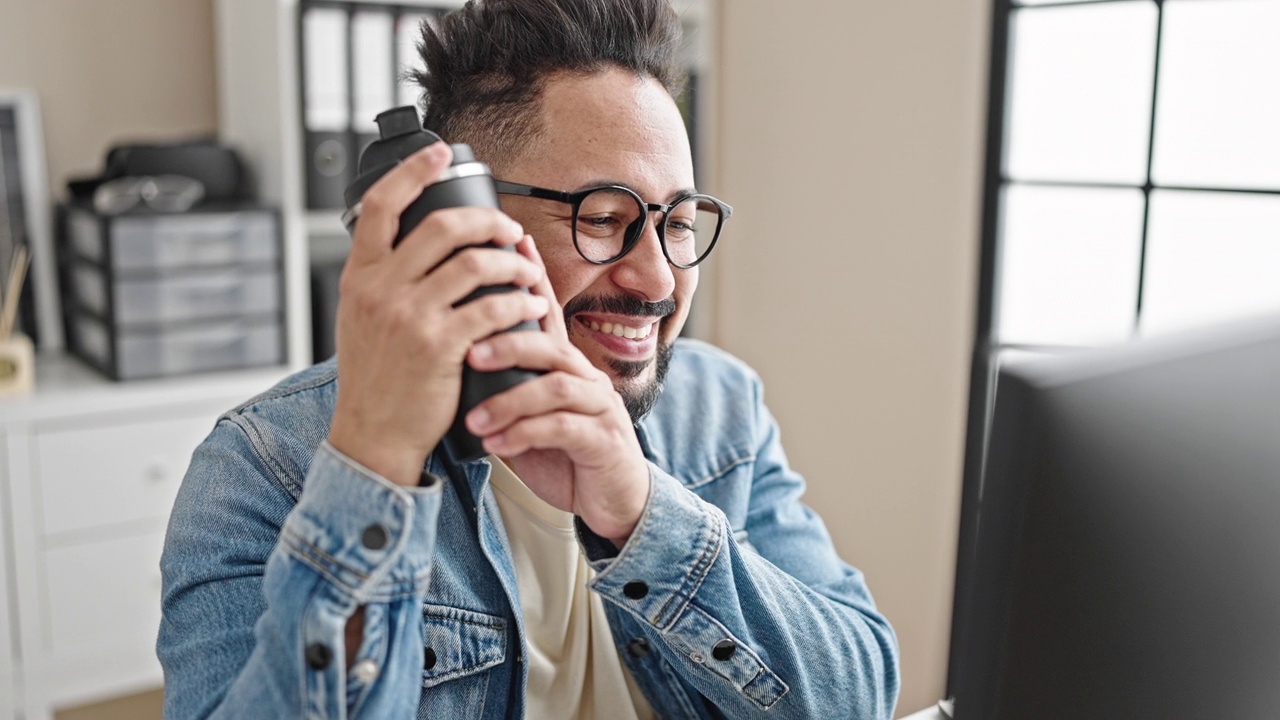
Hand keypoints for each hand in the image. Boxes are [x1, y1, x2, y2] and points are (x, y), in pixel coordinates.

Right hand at [327, 143, 549, 486]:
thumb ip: (381, 280)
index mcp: (359, 276)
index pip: (380, 205)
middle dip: (487, 221)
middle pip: (442, 226)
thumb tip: (413, 241)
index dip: (413, 172)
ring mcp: (410, 317)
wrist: (372, 435)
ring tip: (525, 272)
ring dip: (511, 263)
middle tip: (509, 231)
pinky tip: (532, 306)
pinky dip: (520, 303)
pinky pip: (493, 308)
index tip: (439, 154)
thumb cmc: (374, 378)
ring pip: (475, 264)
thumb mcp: (360, 319)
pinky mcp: (441, 346)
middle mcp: (380, 290)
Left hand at [464, 236, 650, 543]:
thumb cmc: (564, 454)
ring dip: (510, 400)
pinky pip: (564, 428)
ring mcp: (599, 406)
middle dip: (508, 345)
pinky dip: (525, 434)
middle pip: (550, 344)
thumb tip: (445, 365)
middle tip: (468, 352)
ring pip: (556, 386)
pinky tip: (496, 444)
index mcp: (564, 365)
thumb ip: (498, 390)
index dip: (528, 280)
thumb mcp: (525, 416)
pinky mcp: (604, 439)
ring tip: (475, 417)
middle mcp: (585, 377)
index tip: (505, 248)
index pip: (544, 314)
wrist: (613, 499)